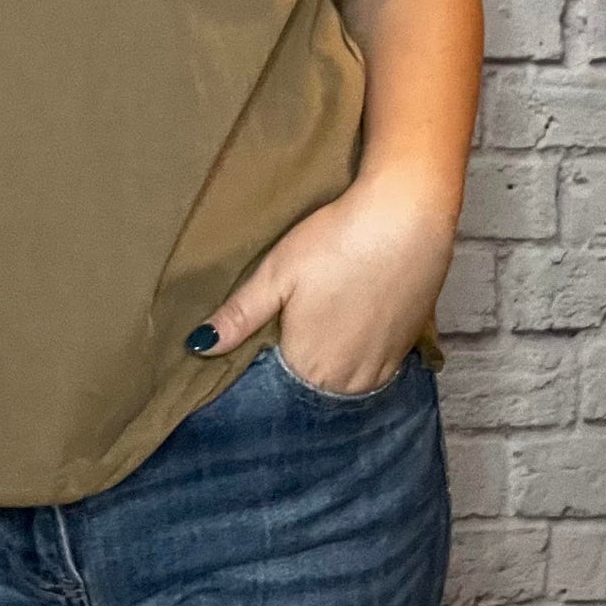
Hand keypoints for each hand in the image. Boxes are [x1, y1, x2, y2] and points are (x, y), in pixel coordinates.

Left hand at [187, 177, 454, 394]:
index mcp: (308, 364)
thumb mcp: (275, 273)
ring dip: (333, 363)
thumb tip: (197, 347)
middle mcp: (347, 379)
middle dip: (301, 366)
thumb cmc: (334, 241)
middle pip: (314, 385)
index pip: (279, 384)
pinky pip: (378, 369)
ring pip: (347, 381)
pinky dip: (364, 355)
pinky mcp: (408, 348)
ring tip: (327, 322)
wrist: (405, 219)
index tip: (269, 336)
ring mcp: (382, 367)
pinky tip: (356, 323)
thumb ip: (239, 315)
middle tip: (297, 322)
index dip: (270, 362)